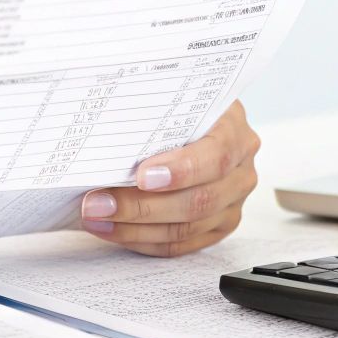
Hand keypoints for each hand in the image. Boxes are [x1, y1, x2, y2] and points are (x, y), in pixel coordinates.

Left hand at [77, 101, 259, 256]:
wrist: (194, 123)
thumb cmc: (175, 108)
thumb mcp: (171, 94)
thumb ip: (150, 105)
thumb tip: (104, 119)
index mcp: (234, 130)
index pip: (215, 155)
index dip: (181, 170)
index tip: (141, 176)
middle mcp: (241, 169)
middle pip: (199, 199)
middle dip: (142, 206)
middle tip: (98, 203)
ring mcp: (233, 200)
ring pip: (187, 227)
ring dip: (135, 227)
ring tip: (96, 217)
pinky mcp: (219, 225)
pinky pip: (182, 243)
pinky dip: (144, 240)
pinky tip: (114, 230)